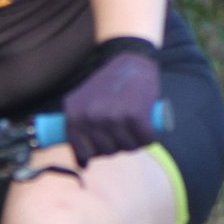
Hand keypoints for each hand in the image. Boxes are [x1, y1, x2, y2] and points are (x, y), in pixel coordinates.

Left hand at [61, 39, 161, 162]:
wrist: (130, 59)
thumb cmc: (108, 84)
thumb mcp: (83, 101)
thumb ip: (78, 127)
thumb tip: (82, 164)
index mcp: (74, 115)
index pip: (84, 153)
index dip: (97, 152)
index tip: (106, 144)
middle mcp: (90, 118)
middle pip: (107, 152)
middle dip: (118, 147)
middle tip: (125, 134)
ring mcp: (112, 117)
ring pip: (127, 148)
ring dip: (135, 143)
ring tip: (136, 131)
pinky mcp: (135, 115)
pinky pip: (145, 139)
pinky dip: (149, 138)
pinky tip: (148, 130)